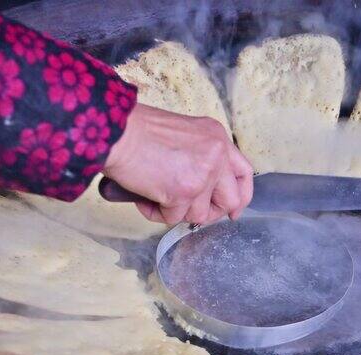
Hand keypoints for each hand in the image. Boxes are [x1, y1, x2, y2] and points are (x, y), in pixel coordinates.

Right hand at [103, 103, 253, 224]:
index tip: (233, 210)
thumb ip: (200, 156)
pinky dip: (157, 213)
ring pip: (199, 214)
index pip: (244, 172)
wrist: (117, 132)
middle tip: (189, 212)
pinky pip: (174, 218)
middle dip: (211, 213)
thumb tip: (204, 189)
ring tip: (155, 196)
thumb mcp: (184, 135)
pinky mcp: (184, 192)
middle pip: (231, 199)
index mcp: (218, 137)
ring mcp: (203, 174)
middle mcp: (217, 154)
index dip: (241, 196)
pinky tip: (144, 198)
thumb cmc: (138, 131)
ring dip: (176, 211)